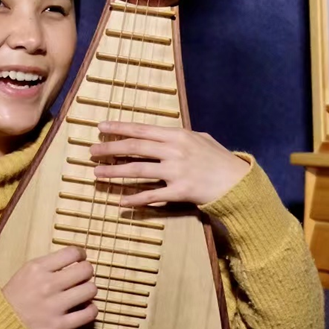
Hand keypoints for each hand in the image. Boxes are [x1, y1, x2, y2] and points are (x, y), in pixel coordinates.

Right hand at [2, 247, 96, 328]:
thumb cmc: (14, 298)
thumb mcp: (25, 273)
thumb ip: (48, 266)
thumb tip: (75, 260)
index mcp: (38, 268)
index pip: (72, 253)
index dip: (81, 255)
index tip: (81, 260)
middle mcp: (48, 284)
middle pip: (85, 270)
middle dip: (86, 273)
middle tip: (82, 279)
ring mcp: (54, 305)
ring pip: (91, 290)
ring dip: (89, 292)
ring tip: (82, 295)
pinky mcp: (59, 325)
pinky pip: (89, 314)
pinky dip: (91, 310)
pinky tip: (84, 309)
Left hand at [90, 123, 248, 208]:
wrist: (237, 183)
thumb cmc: (219, 159)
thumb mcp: (201, 138)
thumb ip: (179, 136)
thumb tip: (160, 133)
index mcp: (177, 135)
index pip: (142, 129)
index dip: (120, 128)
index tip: (101, 127)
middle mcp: (174, 151)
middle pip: (135, 148)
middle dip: (110, 148)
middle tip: (91, 151)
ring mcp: (176, 171)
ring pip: (138, 171)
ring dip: (115, 172)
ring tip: (97, 173)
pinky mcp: (179, 191)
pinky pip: (152, 195)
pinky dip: (135, 198)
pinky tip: (120, 201)